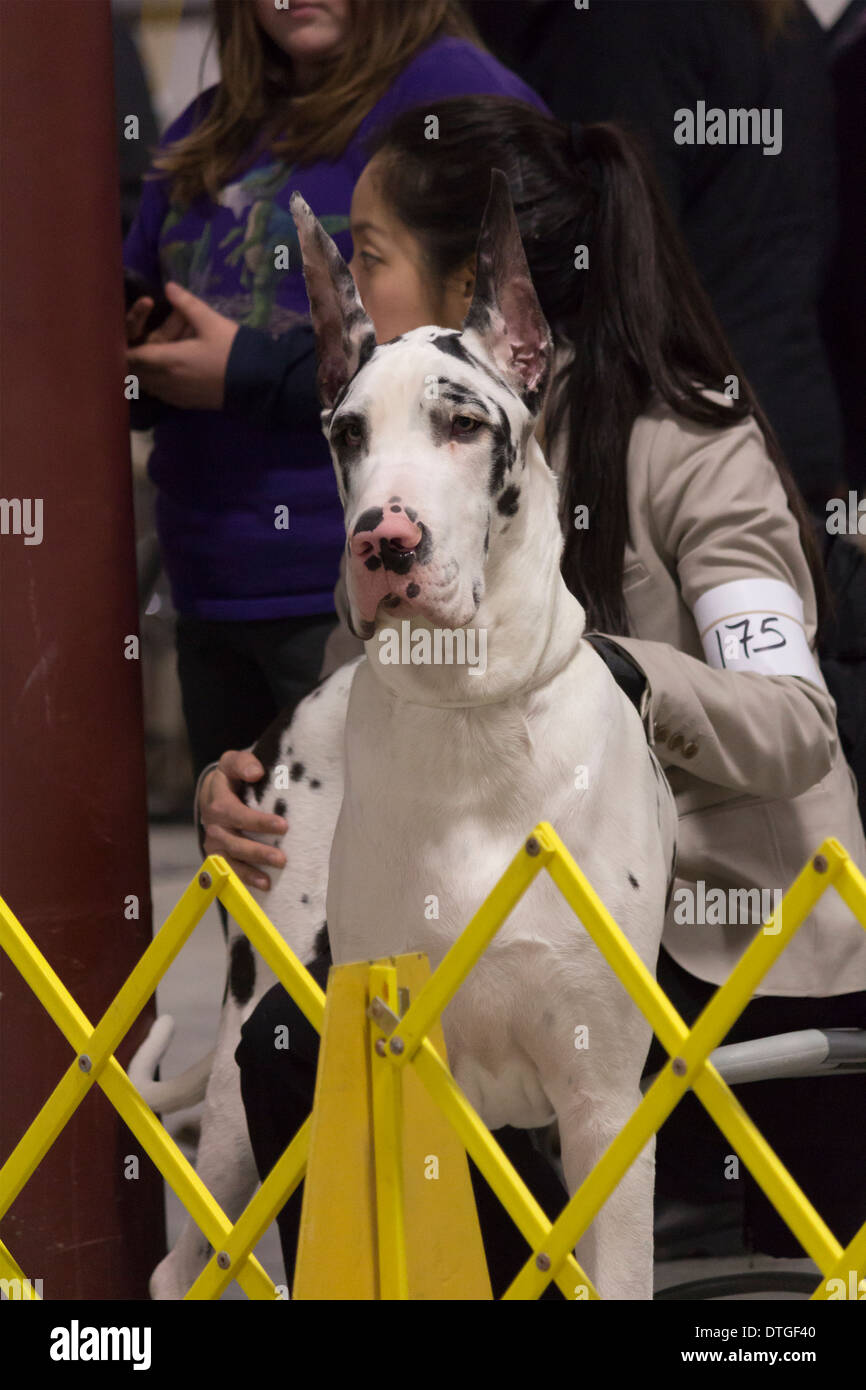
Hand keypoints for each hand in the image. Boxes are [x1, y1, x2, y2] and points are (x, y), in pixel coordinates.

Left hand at [126, 282, 238, 408]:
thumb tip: (169, 286)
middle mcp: (166, 381)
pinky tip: (167, 372)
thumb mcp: (211, 322)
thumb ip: (186, 304)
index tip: (123, 336)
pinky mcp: (184, 403)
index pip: (133, 356)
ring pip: (147, 384)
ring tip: (151, 356)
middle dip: (133, 359)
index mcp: (168, 360)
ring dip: (145, 371)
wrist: (255, 383)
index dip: (124, 347)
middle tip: (137, 342)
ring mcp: (174, 395)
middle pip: (135, 373)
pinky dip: (157, 382)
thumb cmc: (232, 351)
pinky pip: (160, 393)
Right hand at [201, 750, 287, 890]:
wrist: (214, 792)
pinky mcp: (217, 857)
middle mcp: (213, 825)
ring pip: (228, 862)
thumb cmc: (232, 778)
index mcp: (218, 801)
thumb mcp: (234, 762)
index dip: (258, 822)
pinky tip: (260, 887)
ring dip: (249, 872)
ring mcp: (213, 844)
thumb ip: (244, 763)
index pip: (236, 814)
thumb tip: (256, 772)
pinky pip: (227, 873)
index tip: (283, 826)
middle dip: (257, 852)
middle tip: (282, 859)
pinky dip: (242, 882)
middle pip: (233, 842)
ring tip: (269, 881)